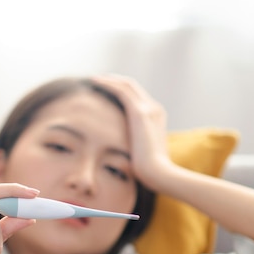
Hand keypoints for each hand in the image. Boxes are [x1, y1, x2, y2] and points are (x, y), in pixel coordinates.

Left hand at [91, 74, 172, 189]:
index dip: (121, 90)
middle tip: (96, 80)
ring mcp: (149, 109)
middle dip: (114, 81)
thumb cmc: (148, 171)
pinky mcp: (140, 112)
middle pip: (132, 86)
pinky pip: (122, 90)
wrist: (159, 174)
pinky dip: (108, 84)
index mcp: (156, 117)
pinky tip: (95, 82)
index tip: (105, 89)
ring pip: (127, 85)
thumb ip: (134, 146)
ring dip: (109, 80)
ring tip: (94, 79)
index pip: (137, 96)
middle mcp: (155, 108)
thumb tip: (123, 152)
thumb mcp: (141, 153)